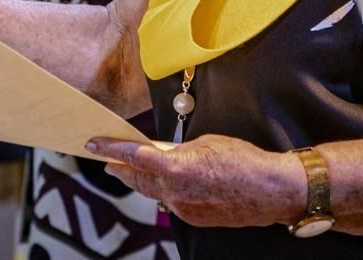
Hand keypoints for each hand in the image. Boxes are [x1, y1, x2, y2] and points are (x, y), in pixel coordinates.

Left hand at [86, 134, 302, 228]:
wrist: (270, 191)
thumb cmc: (242, 160)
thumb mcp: (205, 143)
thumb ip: (179, 150)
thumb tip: (167, 154)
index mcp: (175, 168)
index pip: (133, 157)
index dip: (109, 149)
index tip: (93, 144)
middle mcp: (174, 192)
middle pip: (137, 179)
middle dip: (119, 168)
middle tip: (106, 159)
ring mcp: (182, 209)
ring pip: (153, 192)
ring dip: (140, 180)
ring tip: (129, 170)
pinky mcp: (193, 219)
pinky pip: (171, 201)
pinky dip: (163, 190)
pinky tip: (164, 183)